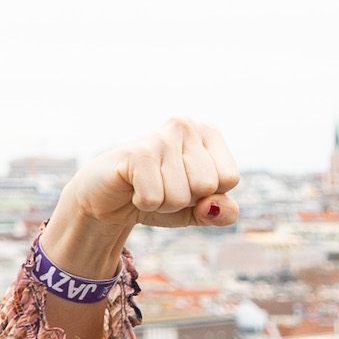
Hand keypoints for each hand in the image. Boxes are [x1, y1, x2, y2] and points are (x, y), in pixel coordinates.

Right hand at [61, 116, 242, 232]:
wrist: (109, 199)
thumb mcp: (198, 210)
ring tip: (148, 186)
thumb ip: (221, 212)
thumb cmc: (160, 197)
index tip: (187, 184)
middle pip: (207, 186)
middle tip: (163, 186)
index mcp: (209, 133)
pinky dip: (144, 204)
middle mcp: (187, 126)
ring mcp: (161, 136)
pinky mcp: (137, 152)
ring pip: (181, 196)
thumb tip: (219, 207)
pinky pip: (155, 199)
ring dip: (163, 203)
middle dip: (186, 199)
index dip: (209, 194)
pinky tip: (134, 188)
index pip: (230, 178)